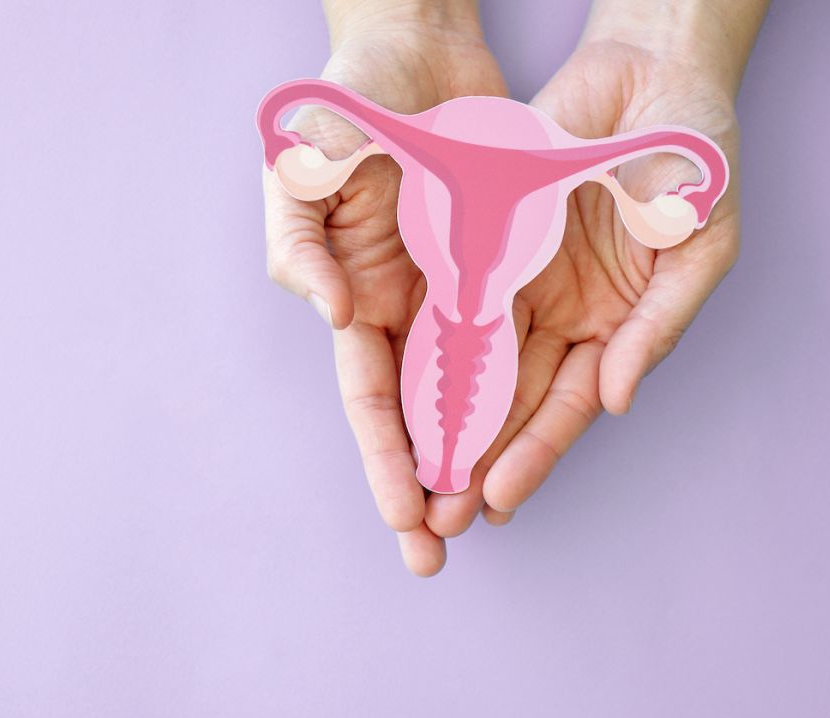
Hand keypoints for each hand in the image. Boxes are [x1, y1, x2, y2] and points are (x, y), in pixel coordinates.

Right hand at [263, 8, 504, 574]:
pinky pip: (514, 335)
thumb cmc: (346, 98)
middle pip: (413, 414)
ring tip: (488, 514)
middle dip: (424, 484)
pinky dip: (518, 387)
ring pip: (467, 391)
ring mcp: (450, 288)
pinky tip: (530, 434)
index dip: (384, 459)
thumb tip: (333, 315)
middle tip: (439, 553)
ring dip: (474, 453)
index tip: (405, 518)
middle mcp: (400, 305)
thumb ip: (300, 241)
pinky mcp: (496, 262)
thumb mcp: (301, 162)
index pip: (367, 397)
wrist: (416, 43)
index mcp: (351, 293)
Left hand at [422, 36, 743, 539]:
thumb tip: (615, 400)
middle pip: (508, 402)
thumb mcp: (697, 247)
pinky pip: (447, 302)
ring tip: (413, 477)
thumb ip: (657, 326)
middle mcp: (557, 315)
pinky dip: (427, 347)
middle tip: (440, 518)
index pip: (561, 408)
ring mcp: (516, 280)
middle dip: (475, 461)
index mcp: (613, 327)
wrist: (651, 72)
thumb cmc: (694, 158)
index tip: (497, 499)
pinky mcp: (481, 242)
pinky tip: (402, 393)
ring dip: (442, 422)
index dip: (531, 455)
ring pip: (469, 365)